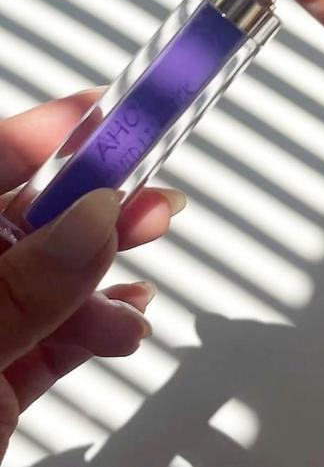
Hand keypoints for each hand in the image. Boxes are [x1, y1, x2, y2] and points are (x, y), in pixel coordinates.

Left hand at [0, 88, 185, 460]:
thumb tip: (91, 218)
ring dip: (105, 269)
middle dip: (90, 201)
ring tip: (150, 253)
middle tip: (145, 184)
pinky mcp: (0, 374)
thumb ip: (24, 284)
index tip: (100, 109)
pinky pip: (56, 333)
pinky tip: (131, 314)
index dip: (40, 133)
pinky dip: (98, 323)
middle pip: (25, 219)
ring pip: (49, 277)